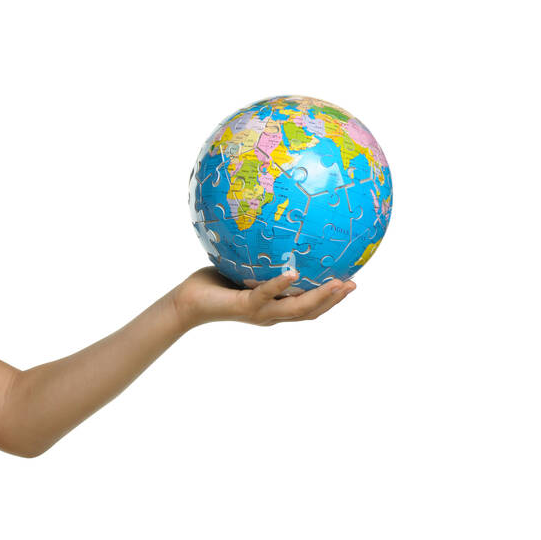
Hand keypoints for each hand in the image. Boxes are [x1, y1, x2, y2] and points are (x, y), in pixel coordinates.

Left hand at [174, 266, 355, 328]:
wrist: (186, 303)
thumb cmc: (212, 283)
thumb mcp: (242, 267)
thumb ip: (261, 255)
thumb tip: (277, 226)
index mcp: (274, 305)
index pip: (308, 306)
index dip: (331, 299)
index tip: (351, 283)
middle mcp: (270, 313)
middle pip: (310, 312)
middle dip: (334, 300)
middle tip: (354, 285)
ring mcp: (259, 312)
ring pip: (297, 310)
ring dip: (320, 298)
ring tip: (338, 284)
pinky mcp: (244, 306)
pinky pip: (266, 294)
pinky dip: (281, 284)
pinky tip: (294, 273)